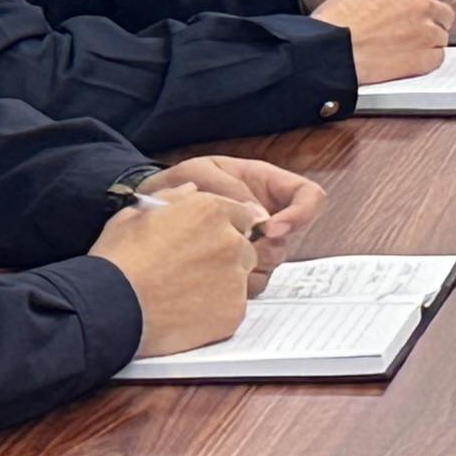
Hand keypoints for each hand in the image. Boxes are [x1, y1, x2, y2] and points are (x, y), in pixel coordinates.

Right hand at [94, 189, 258, 355]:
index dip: (222, 228)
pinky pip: (233, 306)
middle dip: (225, 255)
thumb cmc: (117, 259)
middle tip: (192, 271)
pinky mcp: (234, 310)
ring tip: (187, 294)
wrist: (108, 307)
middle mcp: (230, 240)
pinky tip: (189, 313)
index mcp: (211, 210)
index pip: (240, 214)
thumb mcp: (136, 215)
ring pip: (241, 277)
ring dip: (223, 283)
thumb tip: (192, 190)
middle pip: (243, 246)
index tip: (205, 242)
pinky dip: (217, 311)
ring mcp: (235, 277)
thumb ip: (172, 198)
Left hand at [151, 155, 324, 267]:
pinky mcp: (237, 267)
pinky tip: (211, 275)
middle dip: (271, 246)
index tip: (273, 228)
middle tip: (240, 249)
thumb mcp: (200, 172)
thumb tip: (261, 218)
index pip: (309, 197)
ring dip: (253, 265)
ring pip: (274, 261)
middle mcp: (268, 215)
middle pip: (293, 236)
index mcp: (267, 186)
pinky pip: (253, 281)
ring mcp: (254, 243)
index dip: (302, 213)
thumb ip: (230, 189)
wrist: (146, 208)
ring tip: (218, 260)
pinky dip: (238, 283)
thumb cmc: (175, 183)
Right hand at [314, 0, 453, 82]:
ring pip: (441, 35)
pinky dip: (426, 61)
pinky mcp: (426, 56)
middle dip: (429, 21)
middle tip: (410, 33)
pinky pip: (438, 57)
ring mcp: (426, 30)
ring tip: (406, 49)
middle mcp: (421, 2)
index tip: (408, 14)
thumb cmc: (336, 21)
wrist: (331, 49)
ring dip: (429, 42)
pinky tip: (408, 61)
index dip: (416, 5)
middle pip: (441, 12)